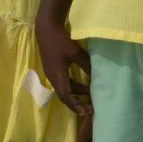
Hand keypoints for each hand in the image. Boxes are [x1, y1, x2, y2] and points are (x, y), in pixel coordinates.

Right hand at [36, 18, 92, 134]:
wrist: (46, 29)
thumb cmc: (60, 40)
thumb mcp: (75, 52)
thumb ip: (85, 65)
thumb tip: (96, 76)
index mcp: (57, 75)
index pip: (66, 96)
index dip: (75, 105)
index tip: (85, 112)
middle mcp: (52, 77)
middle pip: (64, 95)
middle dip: (77, 103)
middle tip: (90, 109)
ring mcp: (51, 73)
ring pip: (64, 89)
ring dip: (75, 94)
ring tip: (89, 97)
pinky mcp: (52, 69)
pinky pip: (62, 83)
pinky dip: (72, 87)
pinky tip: (82, 85)